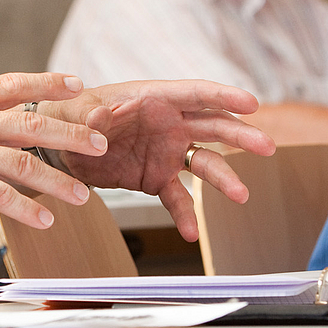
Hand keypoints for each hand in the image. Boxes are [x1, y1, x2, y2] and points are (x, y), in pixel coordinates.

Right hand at [0, 72, 108, 228]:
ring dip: (58, 182)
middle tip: (100, 144)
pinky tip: (44, 221)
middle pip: (31, 124)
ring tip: (84, 197)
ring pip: (23, 163)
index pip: (13, 85)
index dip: (48, 84)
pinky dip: (25, 209)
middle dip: (71, 135)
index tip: (77, 85)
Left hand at [45, 79, 275, 240]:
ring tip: (241, 195)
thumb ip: (91, 116)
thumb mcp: (77, 111)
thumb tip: (99, 118)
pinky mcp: (156, 178)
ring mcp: (167, 152)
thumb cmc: (72, 115)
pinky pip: (177, 197)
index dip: (224, 96)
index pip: (196, 94)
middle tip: (266, 146)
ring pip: (204, 162)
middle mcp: (168, 124)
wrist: (61, 144)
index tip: (252, 104)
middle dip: (240, 135)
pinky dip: (185, 214)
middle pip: (213, 126)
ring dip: (224, 178)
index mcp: (155, 99)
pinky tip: (192, 233)